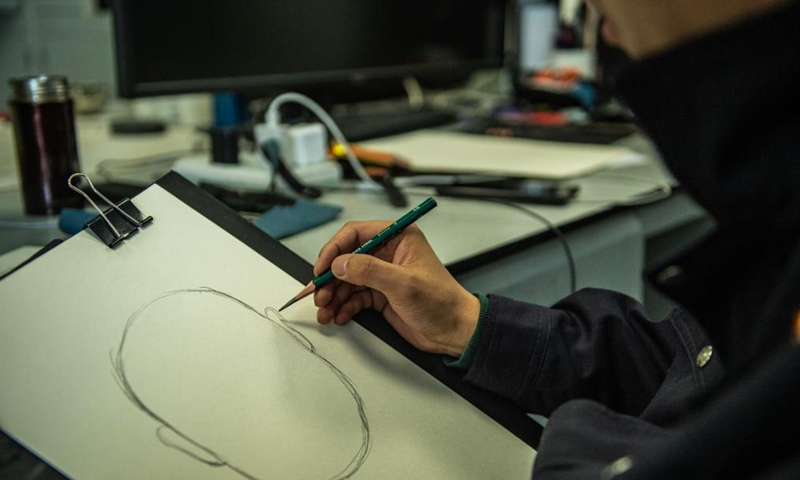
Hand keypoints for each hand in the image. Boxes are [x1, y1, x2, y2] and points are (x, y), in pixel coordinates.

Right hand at [313, 221, 479, 357]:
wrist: (454, 331)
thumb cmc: (441, 302)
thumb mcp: (403, 284)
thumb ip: (369, 270)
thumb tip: (340, 263)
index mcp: (398, 237)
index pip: (355, 234)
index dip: (334, 250)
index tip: (322, 268)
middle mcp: (388, 253)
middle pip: (346, 259)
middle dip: (330, 278)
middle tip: (319, 295)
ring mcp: (383, 274)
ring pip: (347, 280)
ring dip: (333, 295)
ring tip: (325, 311)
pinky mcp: (380, 294)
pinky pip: (354, 297)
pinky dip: (343, 307)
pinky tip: (338, 316)